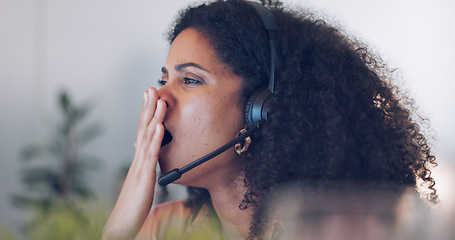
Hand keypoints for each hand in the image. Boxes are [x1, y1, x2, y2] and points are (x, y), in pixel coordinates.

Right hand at [102, 87, 165, 239]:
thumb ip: (144, 167)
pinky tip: (161, 126)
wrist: (122, 223)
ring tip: (160, 99)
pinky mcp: (144, 177)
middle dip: (148, 107)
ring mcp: (140, 166)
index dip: (146, 113)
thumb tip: (148, 157)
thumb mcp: (141, 182)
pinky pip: (151, 156)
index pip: (142, 131)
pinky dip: (157, 139)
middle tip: (151, 87)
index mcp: (139, 159)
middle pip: (142, 128)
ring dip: (154, 117)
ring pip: (147, 137)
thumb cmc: (133, 205)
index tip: (150, 96)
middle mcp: (138, 159)